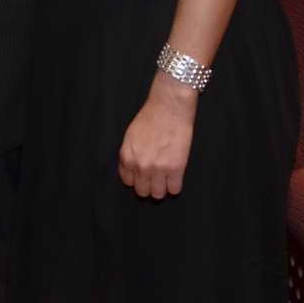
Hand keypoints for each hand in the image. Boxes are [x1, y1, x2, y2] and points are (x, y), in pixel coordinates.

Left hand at [117, 73, 196, 199]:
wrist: (168, 108)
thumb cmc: (149, 118)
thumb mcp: (130, 137)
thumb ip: (130, 155)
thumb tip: (133, 170)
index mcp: (127, 157)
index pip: (128, 182)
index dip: (137, 179)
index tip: (143, 176)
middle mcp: (140, 166)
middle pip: (142, 191)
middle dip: (149, 186)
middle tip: (156, 178)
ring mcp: (158, 169)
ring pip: (158, 194)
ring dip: (162, 188)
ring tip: (166, 179)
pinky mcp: (176, 169)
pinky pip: (175, 190)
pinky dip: (175, 185)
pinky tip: (175, 177)